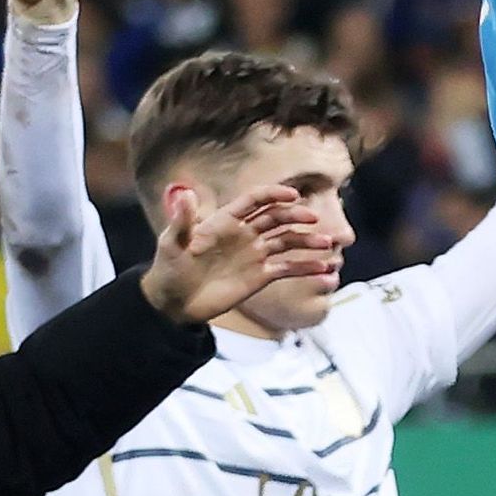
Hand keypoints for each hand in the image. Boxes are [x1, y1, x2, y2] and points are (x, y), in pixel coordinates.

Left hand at [141, 184, 348, 326]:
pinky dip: (306, 268)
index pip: (255, 201)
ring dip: (307, 242)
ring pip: (287, 242)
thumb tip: (184, 193)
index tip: (293, 196)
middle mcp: (245, 234)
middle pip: (276, 219)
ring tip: (325, 246)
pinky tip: (324, 270)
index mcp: (225, 221)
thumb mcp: (171, 242)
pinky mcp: (261, 277)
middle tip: (313, 221)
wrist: (174, 302)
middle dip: (296, 217)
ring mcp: (255, 255)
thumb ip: (182, 220)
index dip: (274, 195)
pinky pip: (287, 269)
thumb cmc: (170, 269)